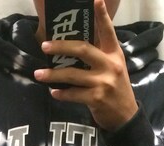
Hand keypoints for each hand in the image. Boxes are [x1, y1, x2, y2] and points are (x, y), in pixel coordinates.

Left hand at [33, 0, 137, 131]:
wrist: (125, 116)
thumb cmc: (115, 89)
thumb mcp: (113, 68)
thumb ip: (99, 56)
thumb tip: (73, 46)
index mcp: (114, 54)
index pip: (108, 32)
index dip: (102, 16)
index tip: (95, 0)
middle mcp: (110, 65)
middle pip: (83, 49)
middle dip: (61, 46)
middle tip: (44, 46)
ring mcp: (103, 82)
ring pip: (72, 75)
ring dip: (53, 75)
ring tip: (38, 75)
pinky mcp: (96, 99)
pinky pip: (73, 94)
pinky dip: (61, 94)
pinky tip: (53, 92)